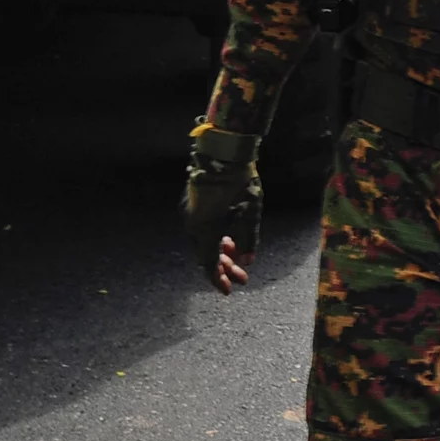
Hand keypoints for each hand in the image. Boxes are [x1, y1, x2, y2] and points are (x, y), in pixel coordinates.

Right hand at [181, 122, 261, 295]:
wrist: (223, 149)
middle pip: (206, 253)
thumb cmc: (240, 180)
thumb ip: (249, 239)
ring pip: (204, 240)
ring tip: (238, 256)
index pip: (208, 264)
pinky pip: (202, 227)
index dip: (218, 280)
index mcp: (204, 229)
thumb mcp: (250, 212)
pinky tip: (229, 236)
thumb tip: (247, 261)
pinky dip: (215, 236)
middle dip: (225, 267)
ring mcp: (189, 211)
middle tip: (242, 277)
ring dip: (221, 250)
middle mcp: (192, 223)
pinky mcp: (192, 202)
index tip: (228, 291)